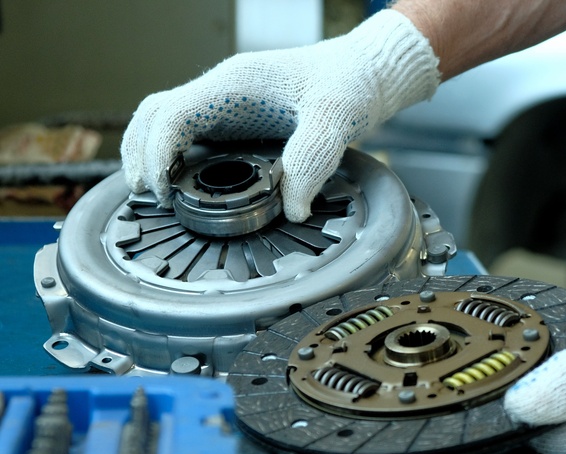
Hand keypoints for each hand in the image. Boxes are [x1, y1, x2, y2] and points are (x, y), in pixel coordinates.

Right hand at [121, 10, 438, 221]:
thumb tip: (291, 208)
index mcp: (235, 84)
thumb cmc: (350, 84)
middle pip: (155, 114)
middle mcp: (222, 91)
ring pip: (167, 121)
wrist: (364, 72)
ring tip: (156, 193)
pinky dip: (176, 156)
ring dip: (151, 153)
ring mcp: (227, 104)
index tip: (162, 189)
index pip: (172, 113)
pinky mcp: (238, 119)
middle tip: (147, 196)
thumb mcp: (337, 118)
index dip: (156, 151)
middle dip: (140, 154)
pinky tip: (185, 183)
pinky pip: (192, 133)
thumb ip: (313, 158)